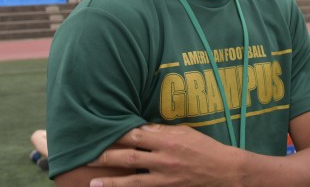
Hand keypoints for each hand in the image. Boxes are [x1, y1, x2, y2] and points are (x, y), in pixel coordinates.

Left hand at [87, 124, 240, 186]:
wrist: (224, 170)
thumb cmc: (204, 147)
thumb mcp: (184, 132)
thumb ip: (161, 131)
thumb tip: (139, 127)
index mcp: (168, 139)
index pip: (136, 134)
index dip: (116, 133)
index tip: (99, 131)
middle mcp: (164, 158)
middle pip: (129, 156)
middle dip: (106, 155)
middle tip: (85, 155)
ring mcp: (164, 177)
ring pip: (132, 179)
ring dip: (110, 181)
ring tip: (92, 182)